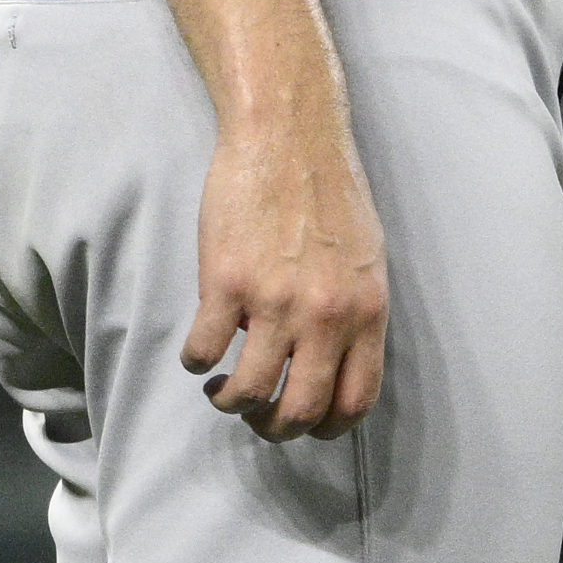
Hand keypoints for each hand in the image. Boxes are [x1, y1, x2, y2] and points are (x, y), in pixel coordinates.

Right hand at [186, 114, 387, 439]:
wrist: (286, 133)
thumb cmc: (328, 189)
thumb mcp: (365, 258)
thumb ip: (353, 313)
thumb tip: (332, 359)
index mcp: (365, 311)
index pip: (354, 402)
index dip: (326, 427)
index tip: (303, 422)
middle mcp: (324, 315)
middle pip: (300, 410)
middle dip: (274, 429)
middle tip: (257, 416)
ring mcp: (273, 300)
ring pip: (249, 392)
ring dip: (230, 402)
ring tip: (221, 389)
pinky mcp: (226, 280)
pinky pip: (204, 349)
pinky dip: (196, 362)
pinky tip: (198, 352)